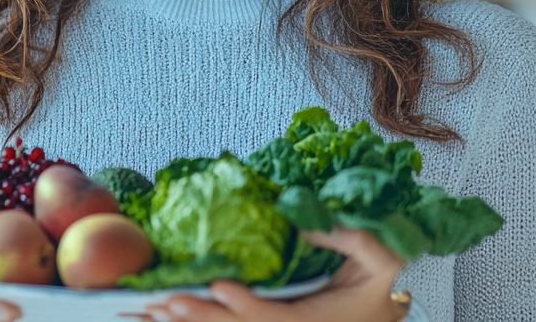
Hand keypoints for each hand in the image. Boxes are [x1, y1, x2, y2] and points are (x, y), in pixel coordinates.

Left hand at [144, 228, 408, 321]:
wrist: (375, 313)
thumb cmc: (376, 285)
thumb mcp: (381, 259)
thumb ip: (353, 240)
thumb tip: (309, 224)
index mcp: (319, 320)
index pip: (277, 318)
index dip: (247, 306)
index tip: (219, 287)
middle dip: (205, 319)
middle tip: (167, 303)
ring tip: (155, 312)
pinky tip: (163, 317)